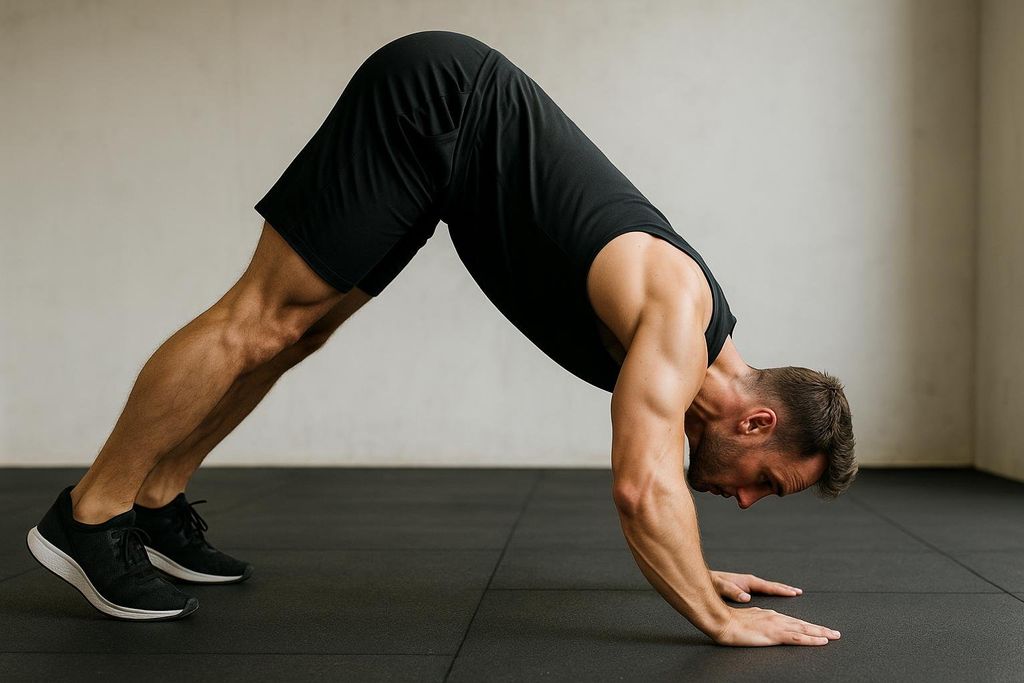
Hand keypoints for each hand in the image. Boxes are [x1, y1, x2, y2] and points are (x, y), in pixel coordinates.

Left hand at [710, 570, 802, 602]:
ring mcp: (747, 583)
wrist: (704, 578)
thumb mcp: (721, 587)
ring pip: (767, 587)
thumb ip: (733, 592)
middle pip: (771, 585)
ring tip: (791, 592)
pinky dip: (771, 591)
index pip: (768, 586)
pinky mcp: (743, 587)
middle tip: (799, 592)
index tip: (794, 593)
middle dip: (785, 588)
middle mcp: (749, 581)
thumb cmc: (711, 583)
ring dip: (779, 589)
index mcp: (747, 581)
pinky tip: (773, 594)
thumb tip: (746, 598)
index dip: (782, 590)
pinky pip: (761, 589)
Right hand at [713, 606, 841, 646]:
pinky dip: (811, 639)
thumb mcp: (749, 620)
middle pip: (803, 624)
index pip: (794, 622)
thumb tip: (765, 626)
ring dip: (821, 633)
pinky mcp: (775, 634)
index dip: (809, 626)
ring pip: (804, 629)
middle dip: (821, 629)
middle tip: (836, 633)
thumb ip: (759, 622)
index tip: (820, 630)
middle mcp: (777, 618)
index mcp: (771, 616)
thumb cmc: (730, 622)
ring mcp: (777, 625)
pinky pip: (797, 637)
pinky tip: (821, 641)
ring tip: (834, 636)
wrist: (723, 621)